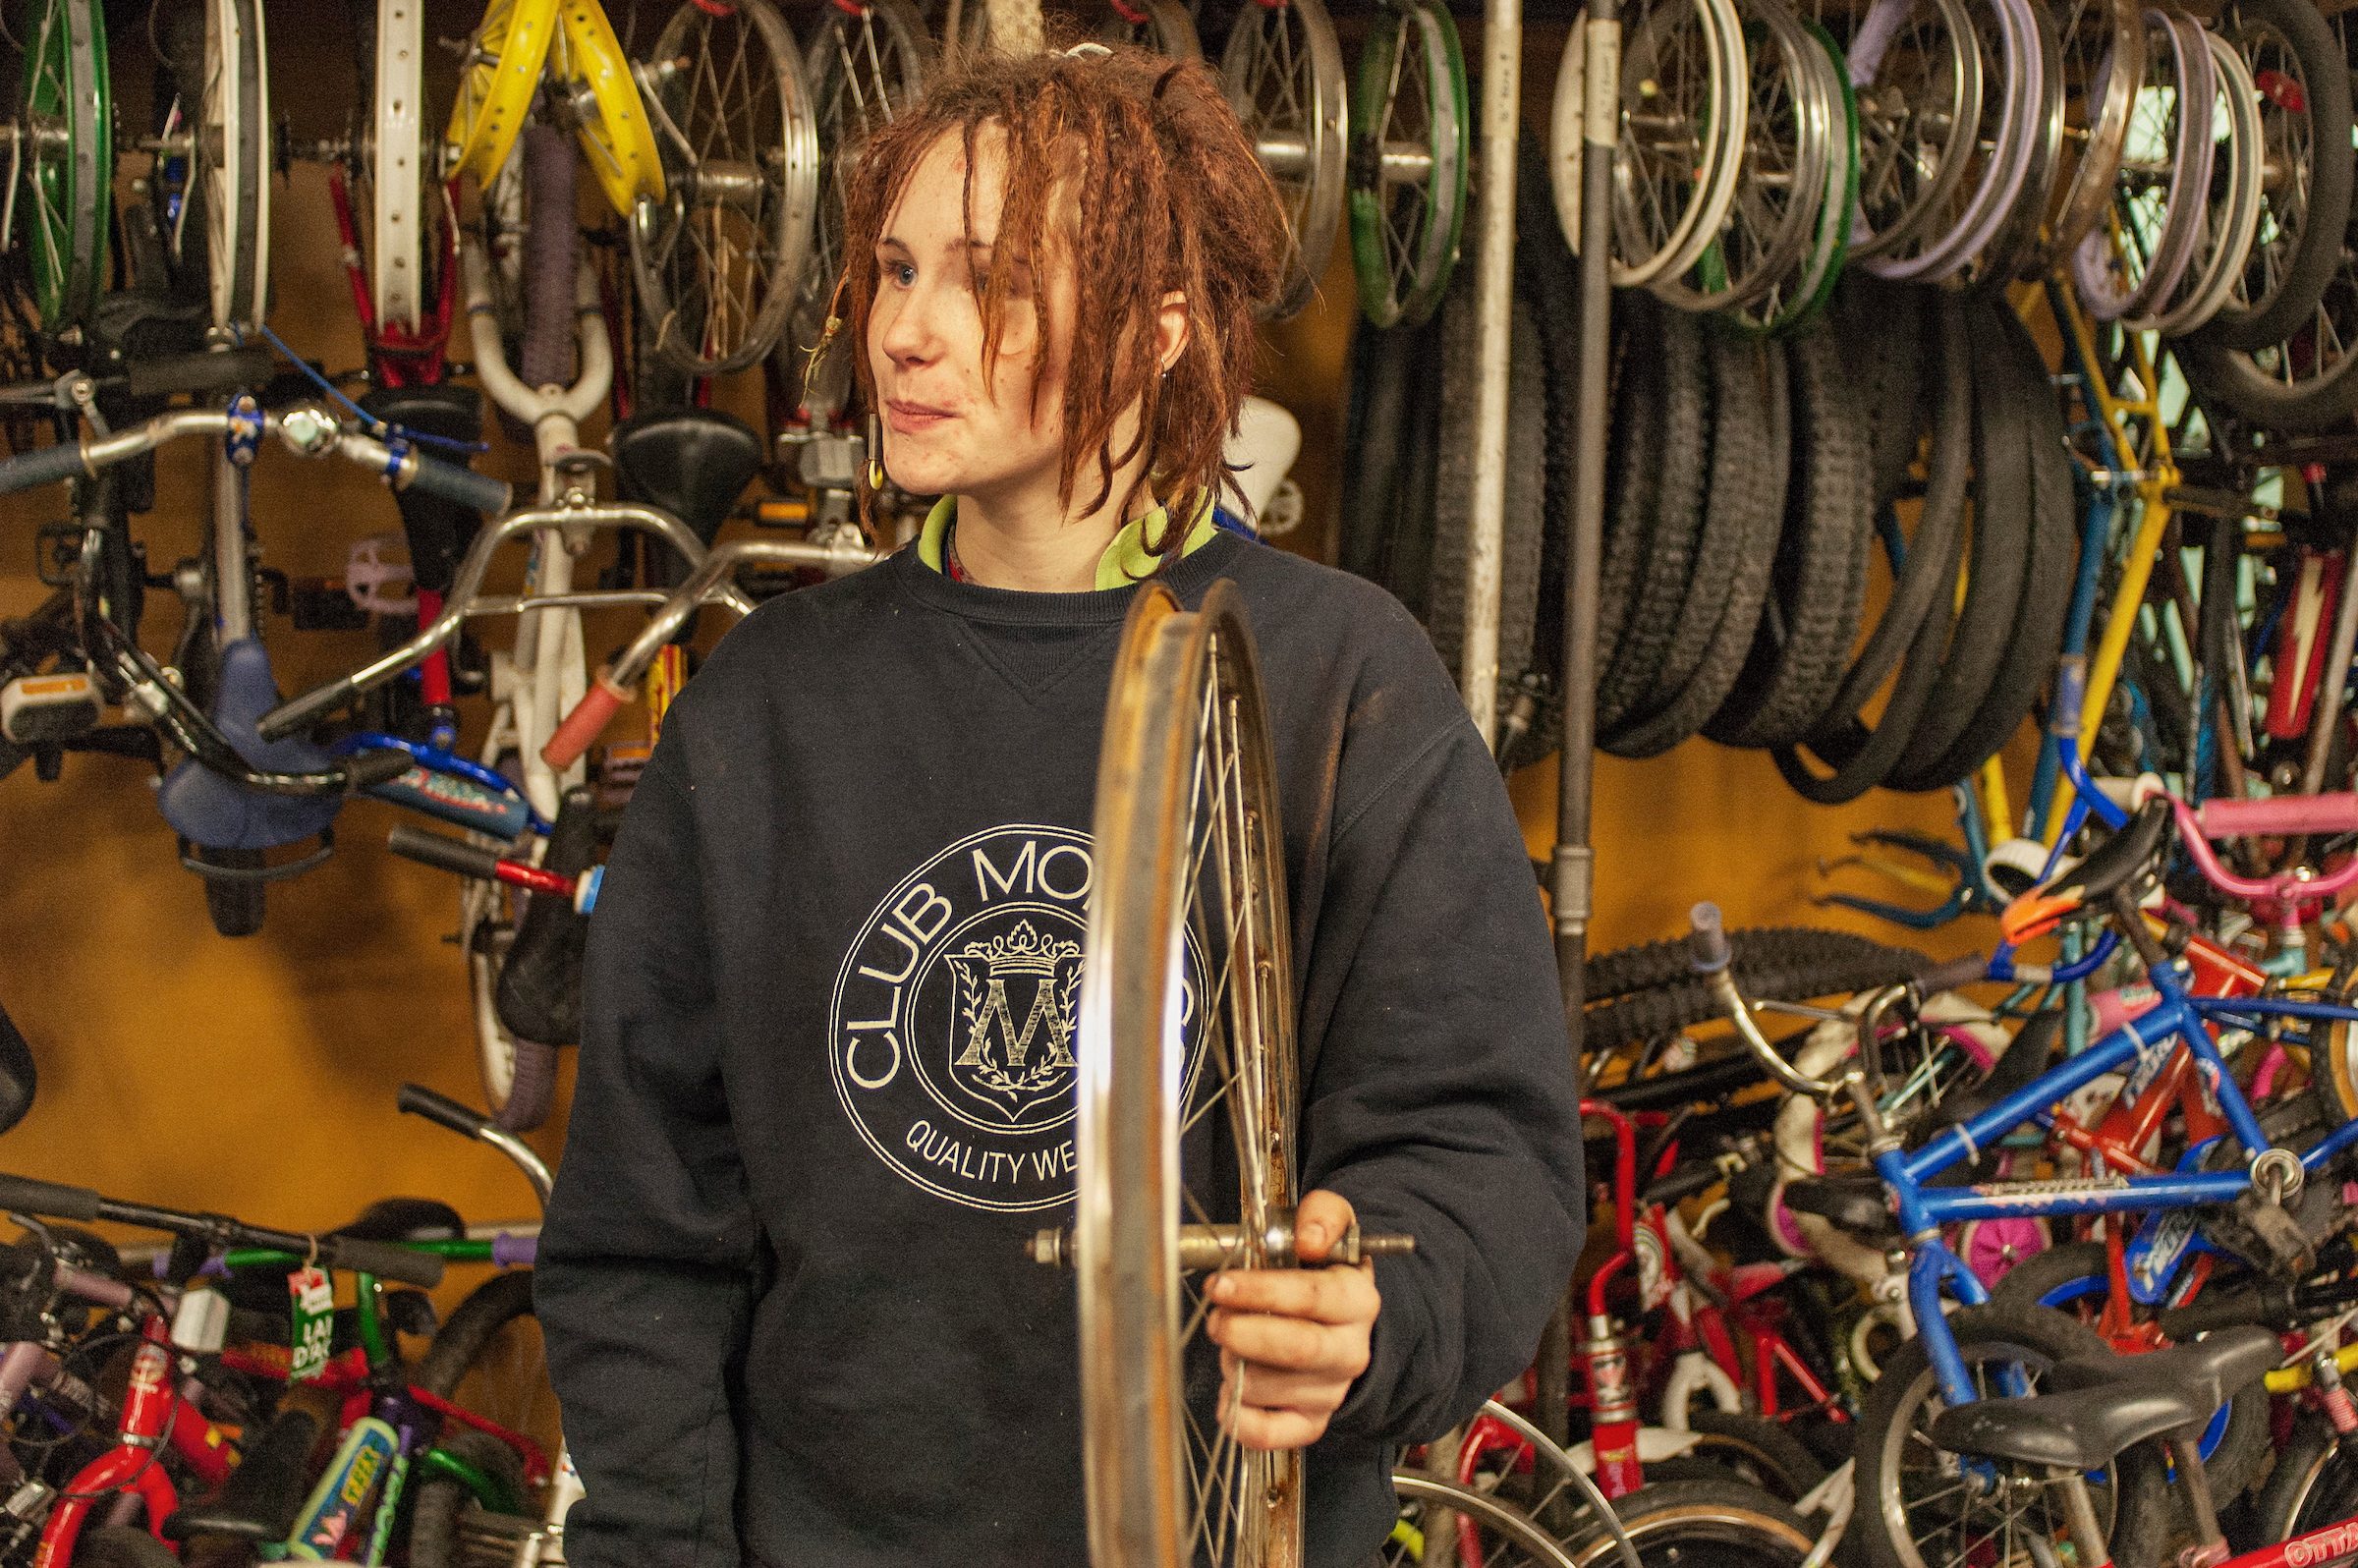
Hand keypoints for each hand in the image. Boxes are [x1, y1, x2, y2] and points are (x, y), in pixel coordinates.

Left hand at [1204, 1188, 1381, 1449]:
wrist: (1342, 1318)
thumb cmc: (1323, 1269)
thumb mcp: (1330, 1226)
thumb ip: (1322, 1216)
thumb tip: (1309, 1238)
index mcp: (1357, 1300)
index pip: (1313, 1297)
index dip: (1261, 1292)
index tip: (1221, 1285)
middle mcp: (1350, 1350)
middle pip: (1297, 1348)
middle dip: (1243, 1333)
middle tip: (1216, 1319)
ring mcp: (1331, 1391)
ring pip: (1273, 1388)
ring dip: (1234, 1366)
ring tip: (1226, 1343)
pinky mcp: (1311, 1422)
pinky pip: (1272, 1434)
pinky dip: (1240, 1419)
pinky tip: (1228, 1392)